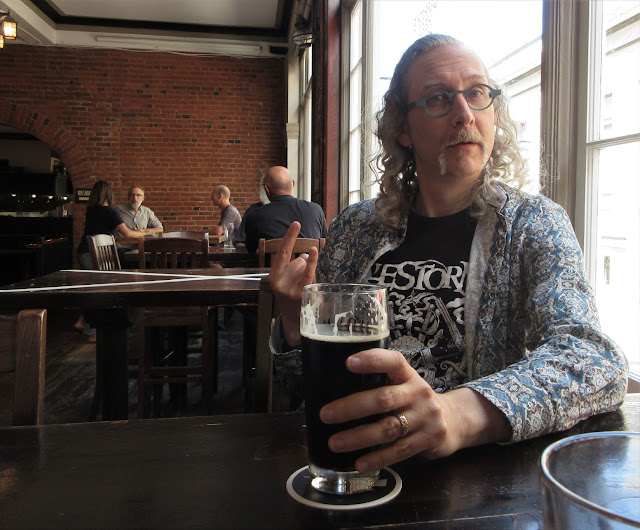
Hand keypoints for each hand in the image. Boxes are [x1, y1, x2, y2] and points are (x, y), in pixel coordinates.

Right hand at [268, 221, 318, 347]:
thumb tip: (307, 253)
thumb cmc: (293, 297)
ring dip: (310, 273)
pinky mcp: (299, 294)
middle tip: (301, 284)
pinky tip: (314, 250)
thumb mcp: (289, 281)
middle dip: (305, 267)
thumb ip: (295, 265)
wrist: (294, 322)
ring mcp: (289, 289)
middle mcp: (278, 282)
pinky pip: (308, 273)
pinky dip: (312, 261)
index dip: (289, 237)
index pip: (282, 252)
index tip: (296, 223)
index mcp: (273, 277)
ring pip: (304, 267)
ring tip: (305, 288)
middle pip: (298, 261)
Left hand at [319, 348, 510, 469]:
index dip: (372, 361)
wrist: (454, 420)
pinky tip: (359, 463)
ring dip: (359, 437)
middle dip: (352, 407)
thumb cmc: (414, 400)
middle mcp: (418, 393)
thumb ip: (379, 383)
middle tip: (326, 415)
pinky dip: (378, 458)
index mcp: (407, 374)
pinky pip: (399, 451)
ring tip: (335, 443)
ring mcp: (425, 417)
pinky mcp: (428, 440)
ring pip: (388, 428)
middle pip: (383, 399)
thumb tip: (332, 387)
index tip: (349, 362)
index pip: (392, 361)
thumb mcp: (403, 384)